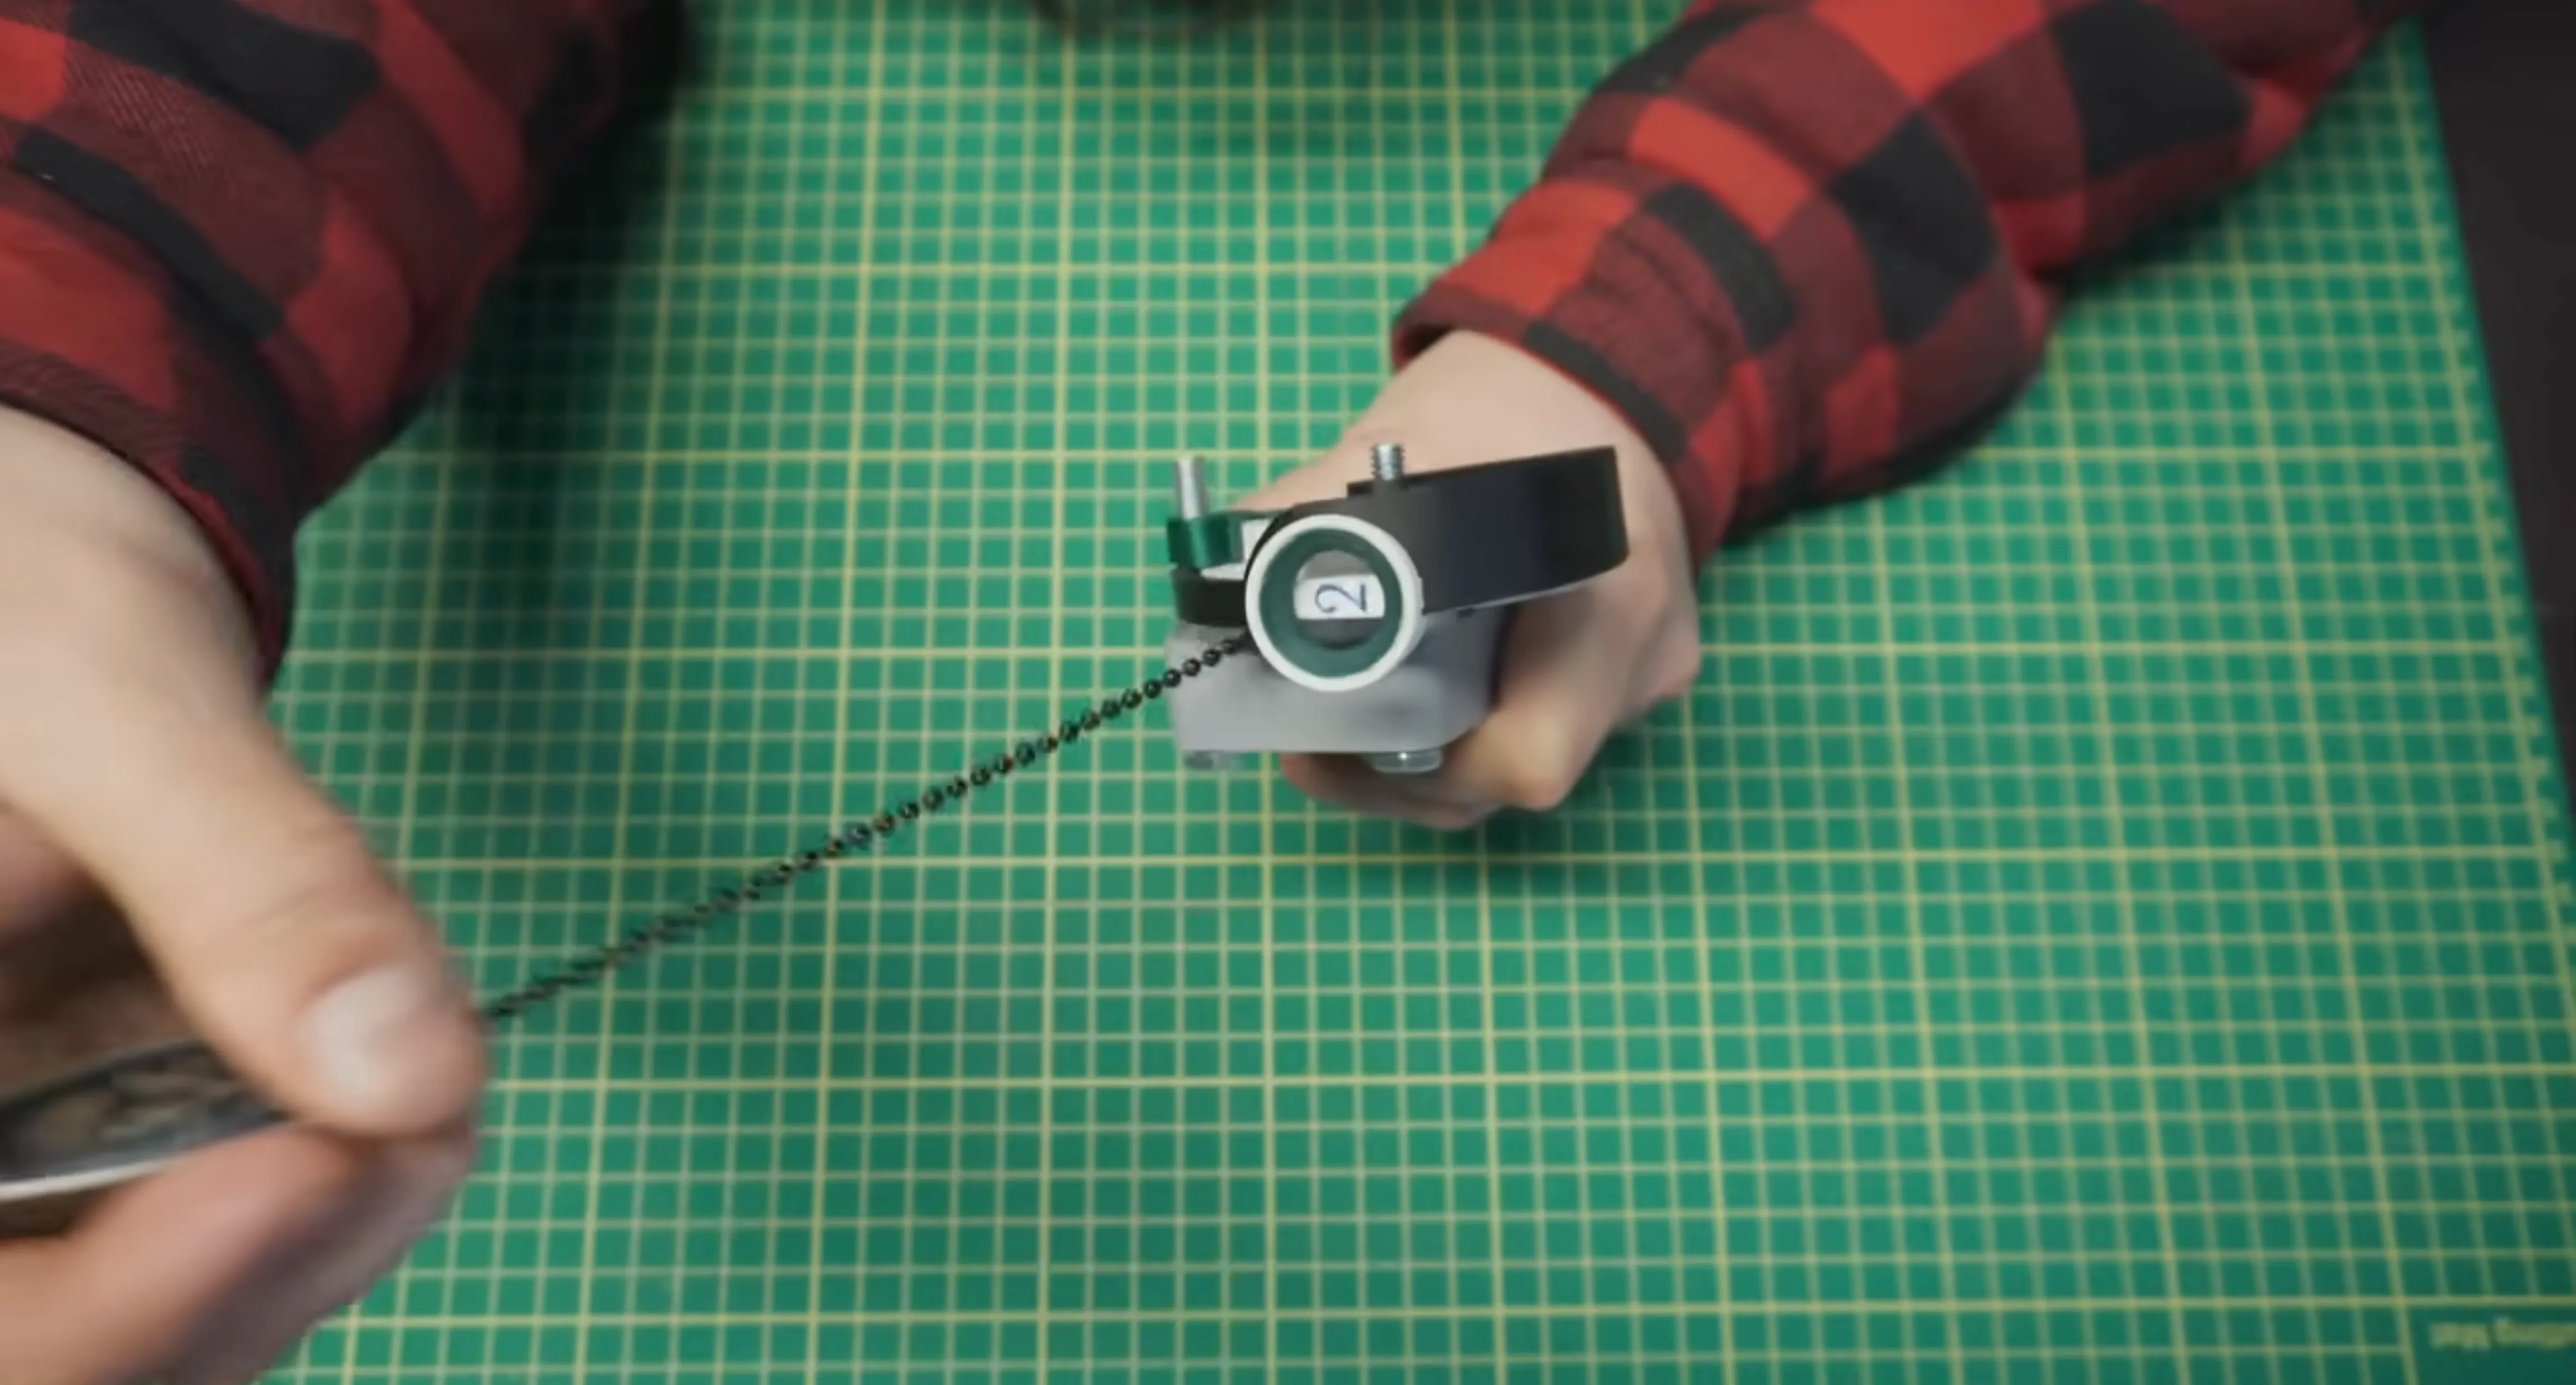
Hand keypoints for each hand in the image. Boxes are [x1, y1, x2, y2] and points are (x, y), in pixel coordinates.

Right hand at [0, 408, 486, 1383]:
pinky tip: (386, 1078)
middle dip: (272, 1261)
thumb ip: (251, 879)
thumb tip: (419, 1073)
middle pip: (69, 1335)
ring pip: (145, 1301)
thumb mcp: (111, 692)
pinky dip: (310, 1172)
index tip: (355, 1160)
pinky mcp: (66, 1127)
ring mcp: (2, 1143)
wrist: (14, 545)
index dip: (152, 1295)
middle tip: (438, 1124)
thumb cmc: (13, 573)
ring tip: (428, 1091)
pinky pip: (184, 1219)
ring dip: (312, 1227)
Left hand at [1236, 331, 1708, 829]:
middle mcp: (1640, 664)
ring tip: (1341, 720)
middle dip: (1397, 771)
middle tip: (1308, 738)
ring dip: (1421, 758)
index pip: (1525, 761)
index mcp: (1610, 603)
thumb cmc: (1510, 409)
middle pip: (1504, 781)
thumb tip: (1218, 590)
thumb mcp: (1412, 441)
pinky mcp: (1620, 685)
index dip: (1419, 771)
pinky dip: (1460, 722)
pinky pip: (1528, 730)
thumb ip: (1316, 514)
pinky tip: (1411, 689)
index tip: (1332, 735)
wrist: (1601, 381)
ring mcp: (1639, 682)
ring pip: (1510, 766)